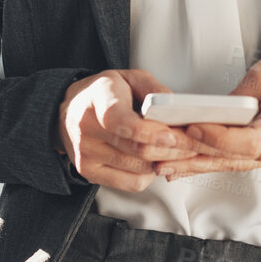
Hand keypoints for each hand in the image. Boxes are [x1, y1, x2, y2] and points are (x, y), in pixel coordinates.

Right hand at [56, 69, 203, 192]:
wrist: (69, 111)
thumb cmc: (103, 94)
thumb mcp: (129, 78)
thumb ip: (154, 90)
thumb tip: (176, 108)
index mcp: (98, 99)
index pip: (121, 121)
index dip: (151, 133)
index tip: (175, 135)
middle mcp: (87, 128)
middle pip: (137, 149)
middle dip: (172, 150)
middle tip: (191, 145)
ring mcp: (86, 153)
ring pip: (138, 169)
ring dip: (164, 162)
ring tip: (174, 151)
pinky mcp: (88, 172)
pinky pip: (131, 183)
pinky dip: (149, 175)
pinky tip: (151, 160)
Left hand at [154, 49, 260, 178]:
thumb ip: (245, 91)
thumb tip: (217, 107)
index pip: (249, 141)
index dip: (218, 137)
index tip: (191, 126)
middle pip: (232, 157)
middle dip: (194, 154)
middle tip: (162, 152)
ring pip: (228, 164)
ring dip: (195, 165)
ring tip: (163, 166)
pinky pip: (233, 161)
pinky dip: (207, 162)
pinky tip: (183, 167)